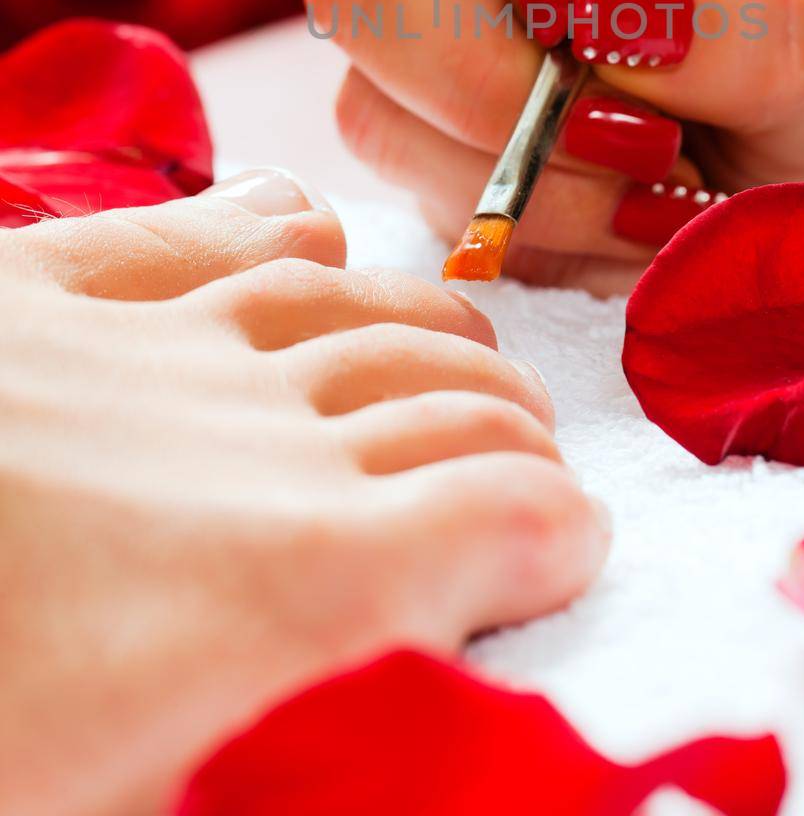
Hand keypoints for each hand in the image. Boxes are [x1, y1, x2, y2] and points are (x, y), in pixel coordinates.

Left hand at [0, 169, 606, 815]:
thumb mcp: (112, 813)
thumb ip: (273, 748)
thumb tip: (363, 729)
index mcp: (288, 589)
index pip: (498, 519)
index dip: (555, 534)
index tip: (563, 557)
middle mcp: (254, 436)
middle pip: (450, 398)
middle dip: (517, 434)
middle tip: (529, 472)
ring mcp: (149, 339)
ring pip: (358, 305)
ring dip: (439, 339)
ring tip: (473, 370)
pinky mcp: (45, 283)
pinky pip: (214, 235)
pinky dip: (288, 235)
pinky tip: (317, 235)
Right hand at [305, 0, 803, 292]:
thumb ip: (755, 17)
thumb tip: (614, 12)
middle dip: (492, 77)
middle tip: (643, 137)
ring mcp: (424, 41)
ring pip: (373, 105)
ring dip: (532, 178)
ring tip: (669, 190)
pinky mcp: (429, 154)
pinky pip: (424, 204)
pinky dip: (537, 234)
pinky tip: (630, 225)